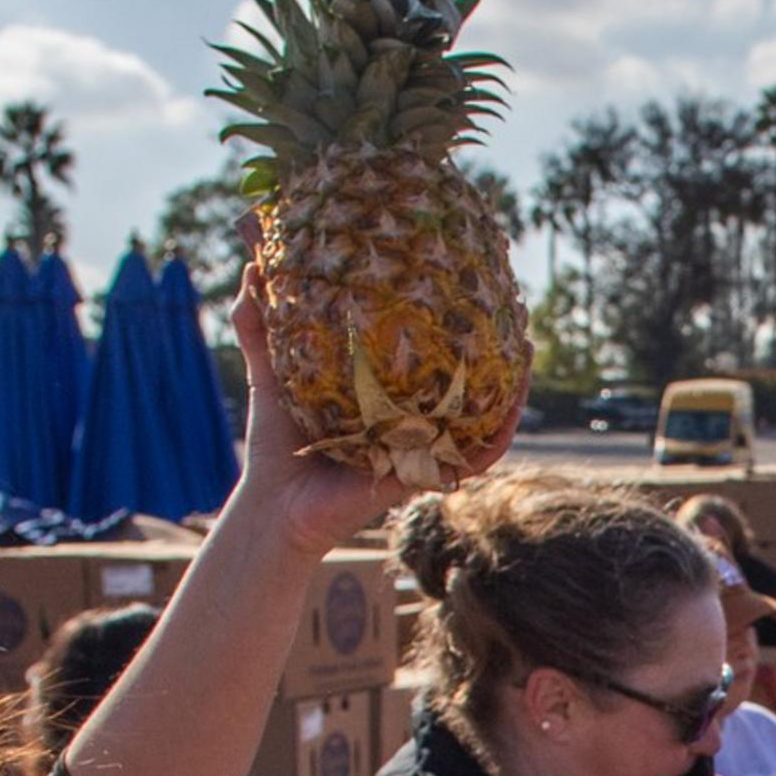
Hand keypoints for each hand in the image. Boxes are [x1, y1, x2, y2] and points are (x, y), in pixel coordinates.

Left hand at [211, 265, 502, 560]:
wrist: (273, 506)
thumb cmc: (275, 446)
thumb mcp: (269, 376)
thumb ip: (260, 329)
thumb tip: (250, 270)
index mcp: (383, 394)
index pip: (428, 355)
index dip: (455, 325)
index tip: (472, 284)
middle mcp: (409, 420)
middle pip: (468, 382)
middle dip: (496, 349)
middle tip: (514, 310)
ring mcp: (420, 448)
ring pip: (482, 417)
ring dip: (510, 387)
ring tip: (525, 350)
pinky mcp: (421, 475)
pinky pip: (471, 459)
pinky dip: (494, 438)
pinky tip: (510, 411)